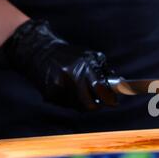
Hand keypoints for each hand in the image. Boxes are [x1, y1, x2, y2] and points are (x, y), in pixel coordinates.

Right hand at [2, 20, 117, 109]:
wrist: (39, 51)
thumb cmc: (68, 54)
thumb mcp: (88, 56)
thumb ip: (102, 69)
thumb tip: (119, 83)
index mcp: (84, 66)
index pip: (100, 89)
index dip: (109, 99)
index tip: (114, 102)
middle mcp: (71, 76)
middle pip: (89, 104)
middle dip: (97, 105)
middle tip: (99, 102)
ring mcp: (59, 85)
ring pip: (77, 106)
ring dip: (82, 103)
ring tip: (81, 92)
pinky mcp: (50, 92)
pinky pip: (65, 104)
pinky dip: (69, 100)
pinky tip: (67, 90)